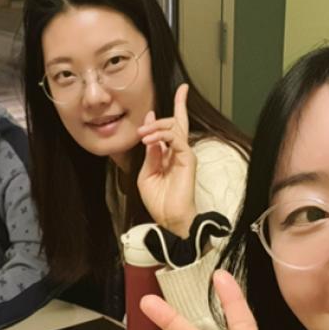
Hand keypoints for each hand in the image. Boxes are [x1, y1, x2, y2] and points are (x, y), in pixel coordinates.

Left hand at [137, 83, 197, 237]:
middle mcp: (178, 152)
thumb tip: (150, 136)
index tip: (149, 112)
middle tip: (141, 129)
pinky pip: (176, 138)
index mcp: (168, 155)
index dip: (159, 119)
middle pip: (176, 122)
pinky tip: (149, 140)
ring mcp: (184, 154)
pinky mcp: (188, 158)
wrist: (169, 217)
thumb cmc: (158, 200)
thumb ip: (149, 155)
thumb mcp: (146, 175)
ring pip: (175, 126)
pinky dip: (161, 135)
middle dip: (158, 119)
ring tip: (142, 134)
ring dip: (156, 126)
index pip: (169, 131)